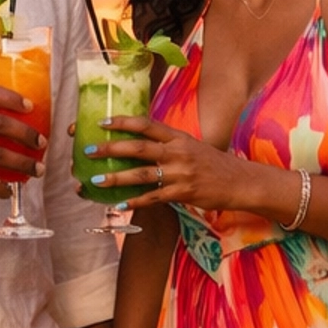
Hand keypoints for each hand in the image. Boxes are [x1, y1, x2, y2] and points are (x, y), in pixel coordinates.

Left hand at [85, 116, 253, 212]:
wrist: (239, 181)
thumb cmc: (213, 164)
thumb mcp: (191, 146)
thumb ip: (168, 143)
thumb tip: (141, 143)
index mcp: (178, 137)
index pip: (146, 124)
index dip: (122, 122)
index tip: (102, 122)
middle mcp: (177, 152)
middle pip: (138, 147)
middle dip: (110, 149)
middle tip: (88, 150)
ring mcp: (180, 173)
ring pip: (142, 174)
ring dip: (117, 178)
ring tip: (96, 182)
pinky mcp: (183, 193)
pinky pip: (154, 197)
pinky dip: (136, 201)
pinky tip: (120, 205)